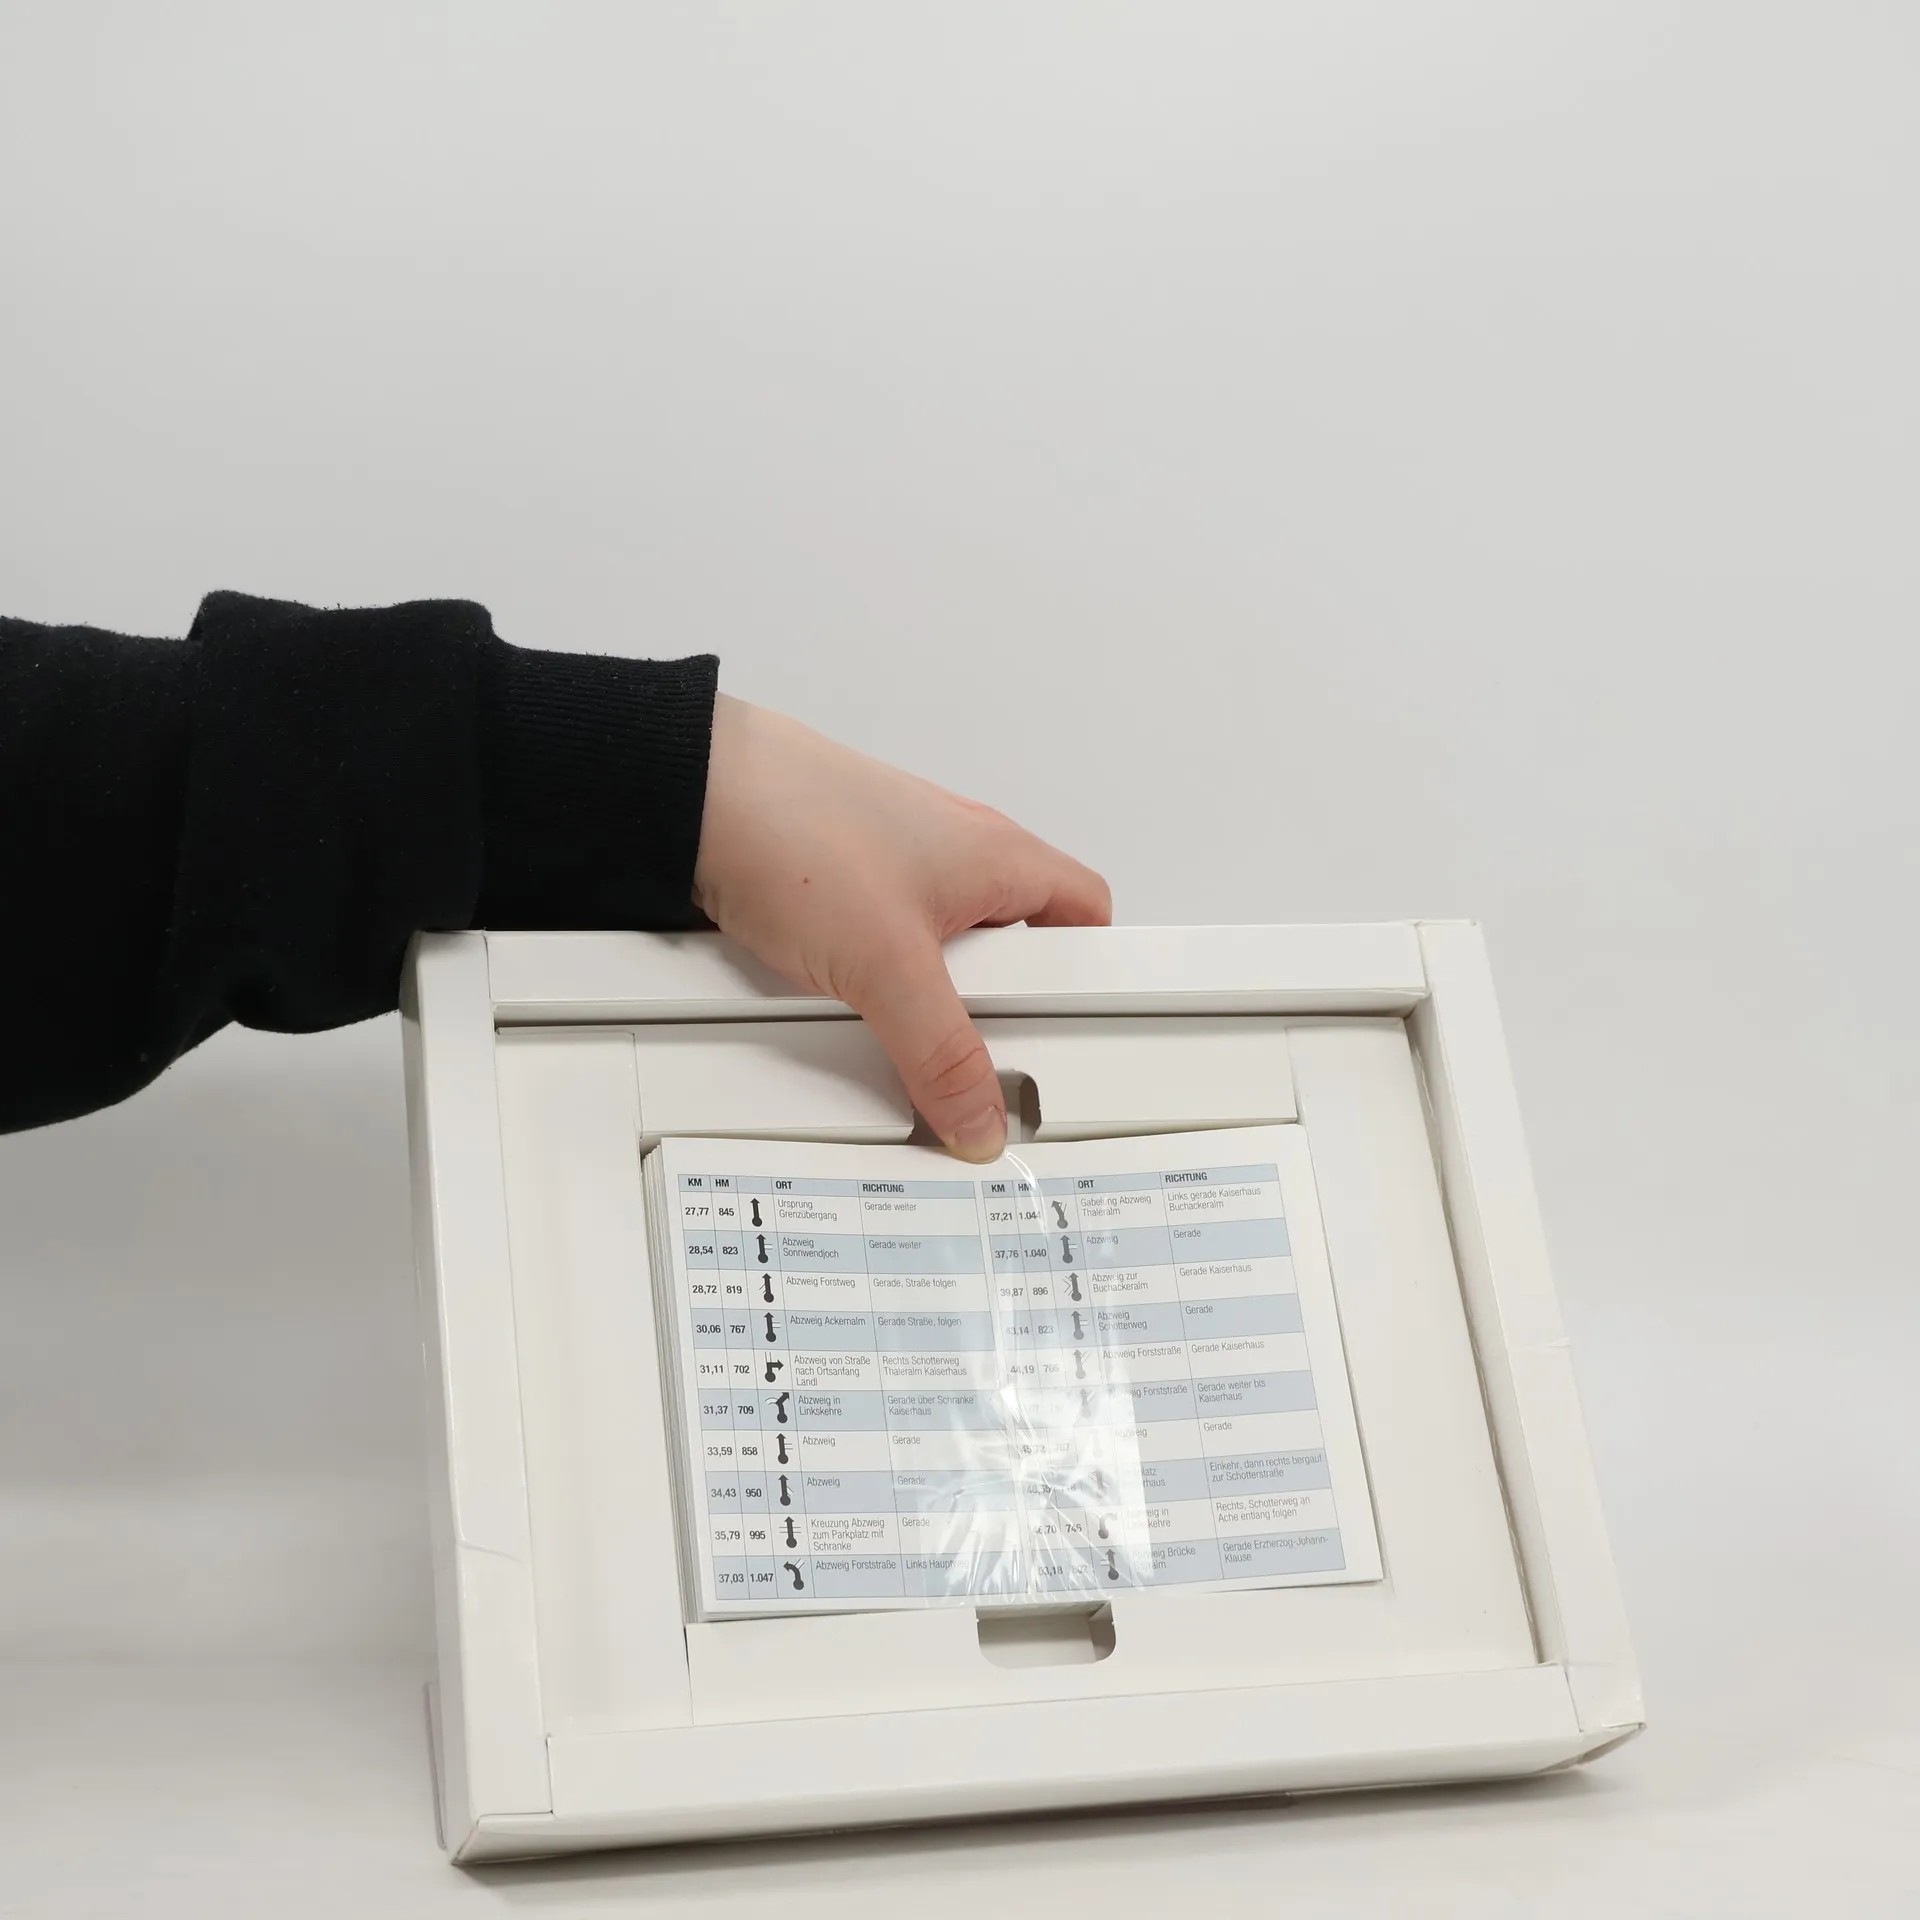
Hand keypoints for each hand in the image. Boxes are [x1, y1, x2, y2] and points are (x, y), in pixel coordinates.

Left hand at [692, 694, 1111, 1160]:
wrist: (691, 796)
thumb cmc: (797, 829)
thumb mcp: (888, 968)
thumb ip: (942, 1054)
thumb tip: (979, 1115)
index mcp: (1001, 856)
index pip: (1087, 913)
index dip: (1087, 975)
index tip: (1065, 1033)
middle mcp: (957, 852)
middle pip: (1012, 946)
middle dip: (990, 1003)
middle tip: (967, 1041)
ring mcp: (899, 865)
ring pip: (942, 951)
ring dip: (923, 993)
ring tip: (893, 1016)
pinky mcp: (844, 881)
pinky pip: (883, 946)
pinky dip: (873, 977)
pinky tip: (842, 997)